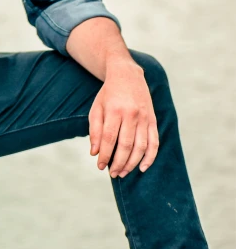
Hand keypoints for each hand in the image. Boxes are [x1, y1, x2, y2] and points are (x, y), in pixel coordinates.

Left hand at [88, 60, 159, 177]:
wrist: (127, 75)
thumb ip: (95, 130)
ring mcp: (144, 117)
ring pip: (141, 146)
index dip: (105, 155)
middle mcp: (131, 114)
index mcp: (115, 110)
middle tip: (112, 173)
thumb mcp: (97, 107)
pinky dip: (150, 157)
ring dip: (132, 163)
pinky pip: (154, 142)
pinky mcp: (153, 120)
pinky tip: (143, 167)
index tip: (99, 166)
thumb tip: (95, 153)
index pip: (109, 138)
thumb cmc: (108, 94)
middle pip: (126, 145)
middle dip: (118, 163)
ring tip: (123, 172)